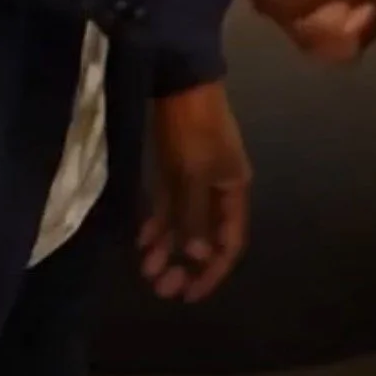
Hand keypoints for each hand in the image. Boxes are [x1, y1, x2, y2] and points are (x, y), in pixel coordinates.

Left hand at [139, 83, 251, 302]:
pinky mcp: (176, 167)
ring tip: (146, 271)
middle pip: (206, 237)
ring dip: (168, 248)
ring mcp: (196, 178)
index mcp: (234, 190)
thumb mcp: (194, 175)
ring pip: (185, 223)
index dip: (212, 273)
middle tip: (161, 287)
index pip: (230, 243)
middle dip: (186, 265)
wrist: (179, 80)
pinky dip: (158, 224)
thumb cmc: (192, 129)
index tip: (188, 295)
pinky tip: (141, 241)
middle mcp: (219, 188)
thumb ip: (195, 217)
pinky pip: (169, 205)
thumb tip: (200, 258)